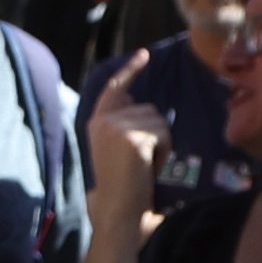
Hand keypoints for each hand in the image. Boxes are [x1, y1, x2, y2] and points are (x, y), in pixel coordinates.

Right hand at [82, 51, 171, 206]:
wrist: (117, 208)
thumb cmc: (122, 184)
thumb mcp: (116, 147)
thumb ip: (121, 122)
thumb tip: (135, 99)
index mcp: (97, 122)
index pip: (115, 88)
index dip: (130, 70)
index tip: (145, 54)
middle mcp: (103, 121)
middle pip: (148, 109)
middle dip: (154, 133)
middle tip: (141, 160)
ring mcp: (117, 127)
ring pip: (159, 121)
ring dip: (160, 144)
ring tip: (144, 165)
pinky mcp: (132, 137)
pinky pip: (163, 134)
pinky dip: (164, 152)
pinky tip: (150, 167)